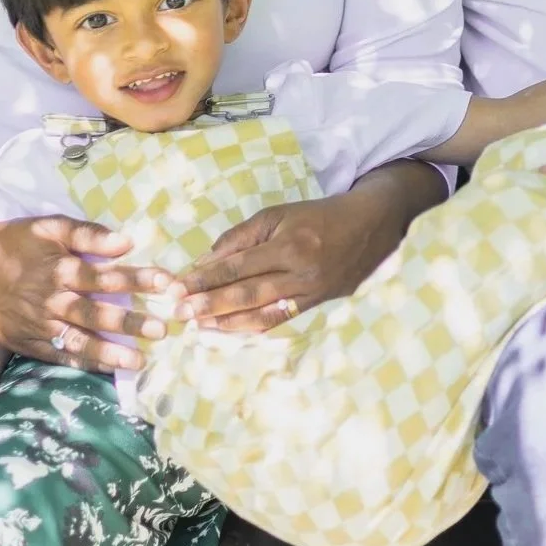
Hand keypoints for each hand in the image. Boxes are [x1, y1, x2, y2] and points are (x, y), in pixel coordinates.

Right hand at [0, 213, 180, 372]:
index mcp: (60, 269)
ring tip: (139, 360)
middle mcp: (51, 300)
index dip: (137, 279)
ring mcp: (39, 325)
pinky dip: (84, 363)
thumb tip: (126, 241)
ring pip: (79, 341)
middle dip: (130, 321)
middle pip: (96, 313)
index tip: (166, 283)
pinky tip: (107, 368)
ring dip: (111, 351)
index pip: (106, 276)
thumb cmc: (15, 240)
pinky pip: (59, 356)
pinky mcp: (27, 342)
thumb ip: (88, 234)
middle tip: (161, 329)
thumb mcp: (50, 227)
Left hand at [178, 187, 411, 332]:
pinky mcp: (317, 304)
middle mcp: (299, 273)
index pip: (237, 266)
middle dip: (209, 305)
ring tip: (198, 327)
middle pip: (246, 293)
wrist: (369, 225)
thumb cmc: (318, 215)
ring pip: (261, 312)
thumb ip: (241, 237)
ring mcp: (310, 293)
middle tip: (178, 313)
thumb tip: (207, 263)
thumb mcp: (278, 214)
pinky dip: (253, 327)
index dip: (204, 279)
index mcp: (288, 245)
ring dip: (226, 322)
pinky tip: (231, 330)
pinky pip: (280, 320)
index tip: (177, 288)